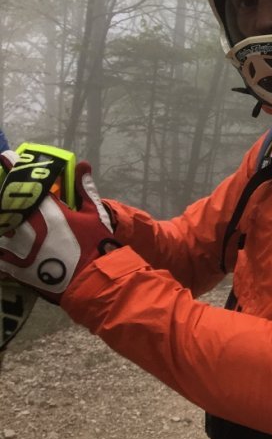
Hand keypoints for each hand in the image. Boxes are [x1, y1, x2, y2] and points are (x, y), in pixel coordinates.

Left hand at [0, 161, 118, 302]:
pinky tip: (4, 242)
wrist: (92, 281)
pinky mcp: (14, 267)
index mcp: (49, 211)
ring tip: (5, 215)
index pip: (27, 185)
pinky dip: (1, 247)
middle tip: (3, 188)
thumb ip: (84, 189)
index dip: (14, 169)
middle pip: (5, 205)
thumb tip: (82, 164)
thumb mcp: (94, 214)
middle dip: (3, 196)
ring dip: (3, 220)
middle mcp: (28, 226)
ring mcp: (18, 248)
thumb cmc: (95, 244)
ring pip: (1, 228)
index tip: (5, 157)